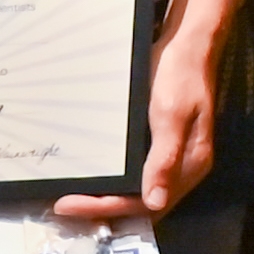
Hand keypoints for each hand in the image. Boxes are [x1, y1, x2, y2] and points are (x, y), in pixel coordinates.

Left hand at [79, 15, 216, 218]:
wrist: (187, 45)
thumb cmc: (179, 76)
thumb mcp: (170, 114)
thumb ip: (164, 158)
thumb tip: (155, 201)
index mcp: (190, 165)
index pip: (145, 203)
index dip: (106, 207)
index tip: (69, 205)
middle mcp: (182, 168)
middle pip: (141, 203)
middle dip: (102, 208)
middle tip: (63, 206)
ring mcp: (171, 157)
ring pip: (137, 191)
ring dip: (106, 198)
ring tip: (72, 198)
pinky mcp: (160, 146)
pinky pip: (135, 173)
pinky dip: (113, 180)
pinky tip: (93, 176)